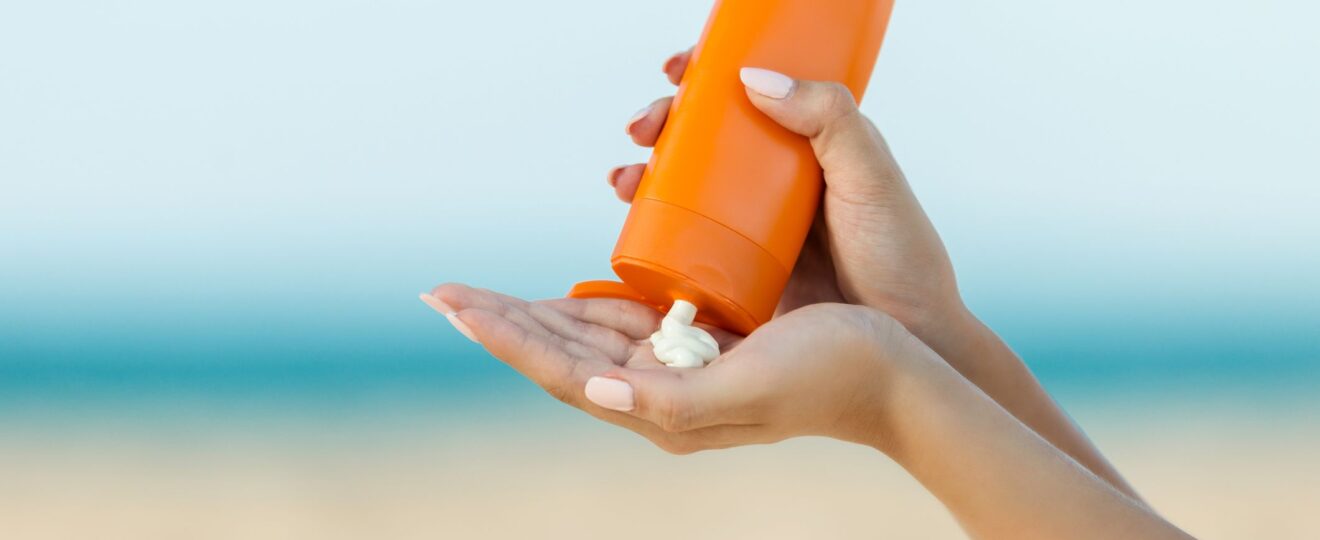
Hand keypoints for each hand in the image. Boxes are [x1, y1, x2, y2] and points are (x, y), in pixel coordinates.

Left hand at [422, 284, 916, 452]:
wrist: (897, 379)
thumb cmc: (830, 380)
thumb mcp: (749, 389)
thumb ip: (671, 402)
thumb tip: (593, 392)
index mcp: (663, 409)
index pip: (562, 370)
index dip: (504, 337)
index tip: (451, 304)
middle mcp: (661, 394)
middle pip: (561, 353)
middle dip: (502, 323)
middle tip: (443, 293)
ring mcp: (681, 370)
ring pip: (587, 338)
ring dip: (533, 315)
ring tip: (482, 296)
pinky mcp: (704, 345)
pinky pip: (630, 324)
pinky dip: (588, 305)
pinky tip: (571, 292)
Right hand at [611, 50, 964, 344]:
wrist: (907, 340)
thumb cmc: (899, 258)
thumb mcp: (869, 176)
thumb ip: (828, 118)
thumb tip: (752, 76)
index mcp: (812, 145)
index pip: (751, 95)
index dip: (707, 76)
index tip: (678, 69)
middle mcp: (778, 182)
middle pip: (706, 137)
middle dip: (663, 124)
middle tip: (641, 130)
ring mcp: (755, 227)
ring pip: (688, 185)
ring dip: (645, 173)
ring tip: (623, 180)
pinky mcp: (739, 271)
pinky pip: (686, 239)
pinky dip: (651, 225)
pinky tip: (629, 221)